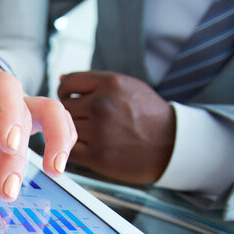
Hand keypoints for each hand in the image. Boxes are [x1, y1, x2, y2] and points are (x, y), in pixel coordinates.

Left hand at [0, 56, 75, 200]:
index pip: (6, 92)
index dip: (10, 117)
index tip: (9, 146)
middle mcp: (16, 93)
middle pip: (28, 116)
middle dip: (21, 155)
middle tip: (9, 190)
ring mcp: (30, 104)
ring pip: (56, 115)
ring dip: (59, 142)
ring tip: (55, 174)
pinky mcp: (37, 117)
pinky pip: (61, 124)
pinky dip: (65, 141)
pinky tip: (57, 166)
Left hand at [58, 71, 174, 183]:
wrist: (171, 145)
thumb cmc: (147, 114)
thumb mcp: (127, 87)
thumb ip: (94, 82)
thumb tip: (61, 78)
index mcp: (110, 84)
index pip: (67, 83)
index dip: (65, 92)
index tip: (71, 99)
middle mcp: (101, 105)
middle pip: (64, 107)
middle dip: (71, 113)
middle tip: (85, 119)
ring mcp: (98, 131)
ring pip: (65, 128)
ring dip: (72, 131)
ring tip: (92, 132)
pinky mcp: (96, 155)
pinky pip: (70, 148)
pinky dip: (75, 148)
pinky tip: (89, 145)